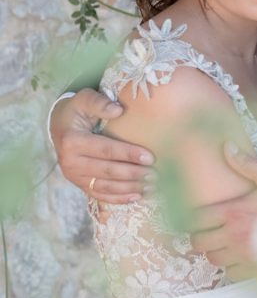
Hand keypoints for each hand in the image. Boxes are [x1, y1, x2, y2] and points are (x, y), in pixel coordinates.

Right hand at [51, 89, 154, 203]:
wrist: (59, 126)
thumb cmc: (77, 110)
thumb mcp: (84, 99)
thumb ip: (100, 102)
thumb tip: (118, 110)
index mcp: (72, 141)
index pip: (106, 150)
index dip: (128, 154)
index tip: (150, 157)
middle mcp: (70, 162)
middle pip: (107, 171)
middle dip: (133, 174)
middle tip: (155, 174)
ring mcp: (74, 176)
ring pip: (105, 187)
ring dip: (129, 188)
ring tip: (151, 185)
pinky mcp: (79, 184)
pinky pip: (99, 194)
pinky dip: (119, 198)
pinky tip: (136, 196)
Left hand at [190, 150, 256, 275]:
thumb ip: (245, 163)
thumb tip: (226, 147)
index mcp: (233, 212)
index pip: (196, 220)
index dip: (191, 219)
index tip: (194, 216)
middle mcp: (233, 236)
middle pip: (199, 243)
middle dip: (199, 237)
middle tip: (205, 231)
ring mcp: (243, 255)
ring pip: (213, 260)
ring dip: (213, 252)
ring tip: (220, 243)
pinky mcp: (255, 269)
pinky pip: (231, 273)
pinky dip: (230, 266)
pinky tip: (237, 256)